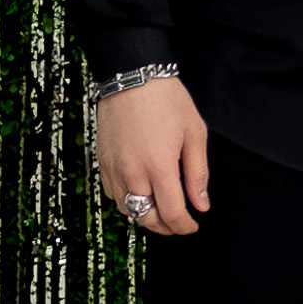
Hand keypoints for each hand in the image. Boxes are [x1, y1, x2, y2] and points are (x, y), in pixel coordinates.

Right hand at [96, 75, 211, 237]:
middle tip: (179, 222)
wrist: (132, 76)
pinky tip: (141, 192)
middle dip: (165, 227)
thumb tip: (201, 204)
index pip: (172, 213)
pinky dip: (127, 201)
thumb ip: (198, 173)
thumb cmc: (166, 99)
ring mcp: (114, 169)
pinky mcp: (102, 163)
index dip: (184, 226)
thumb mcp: (194, 132)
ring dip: (145, 215)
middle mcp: (133, 172)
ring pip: (127, 210)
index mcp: (159, 166)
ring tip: (161, 208)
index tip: (193, 224)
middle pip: (147, 219)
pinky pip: (113, 195)